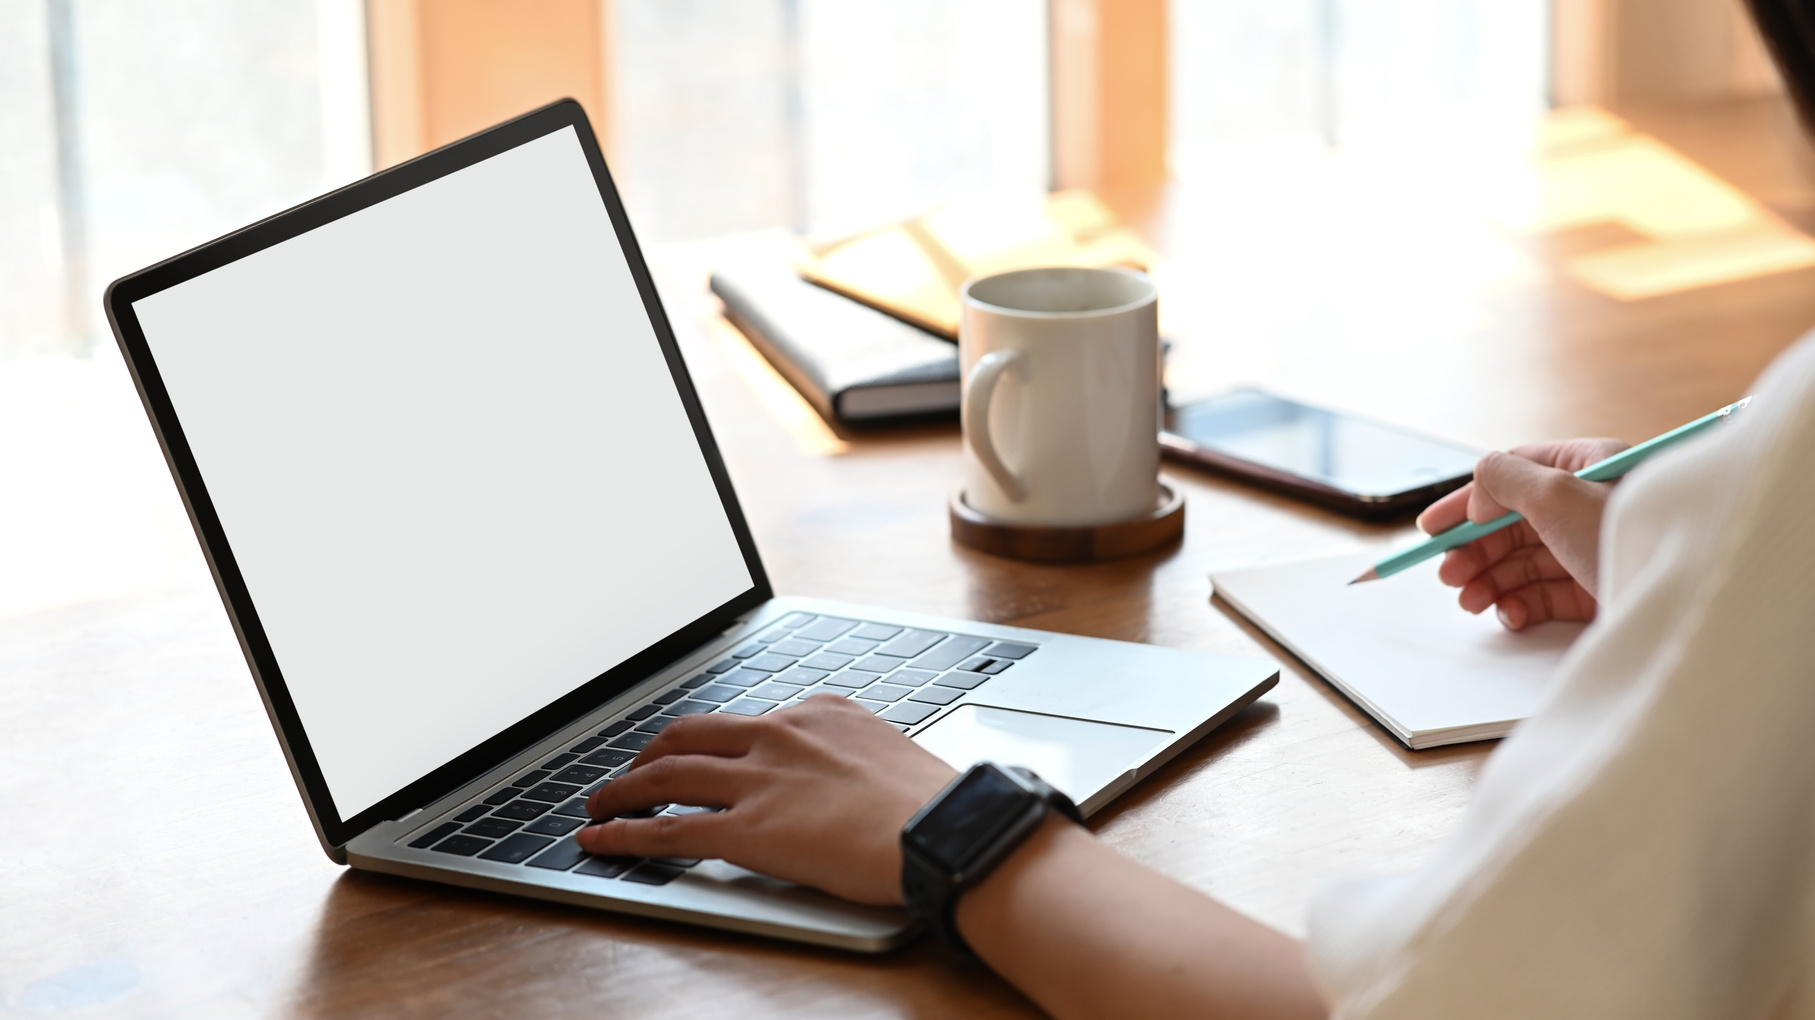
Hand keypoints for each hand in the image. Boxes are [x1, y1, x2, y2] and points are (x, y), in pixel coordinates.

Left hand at [577, 694, 957, 904]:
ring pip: (668, 773)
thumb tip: (846, 782)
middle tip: (636, 768)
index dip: (712, 739)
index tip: (700, 749)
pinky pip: (667, 828)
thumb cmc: (938, 806)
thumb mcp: (891, 756)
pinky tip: (601, 837)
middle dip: (653, 751)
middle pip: (693, 733)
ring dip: (624, 786)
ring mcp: (760, 780)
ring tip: (600, 799)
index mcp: (820, 712)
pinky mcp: (748, 830)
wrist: (949, 830)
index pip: (749, 720)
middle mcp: (781, 734)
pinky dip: (624, 831)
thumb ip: (853, 758)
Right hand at [1416, 438, 1626, 629]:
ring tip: (1470, 601)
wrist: (1679, 601)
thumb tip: (1479, 483)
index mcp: (1588, 466)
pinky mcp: (1598, 587)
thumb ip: (1505, 477)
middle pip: (1513, 524)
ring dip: (1490, 580)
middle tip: (1449, 575)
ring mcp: (1594, 548)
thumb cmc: (1629, 537)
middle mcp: (1592, 504)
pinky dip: (1520, 605)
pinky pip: (1546, 594)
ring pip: (1525, 561)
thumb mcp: (1556, 493)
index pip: (1512, 475)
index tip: (1432, 529)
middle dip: (1475, 550)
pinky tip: (1510, 614)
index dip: (1467, 502)